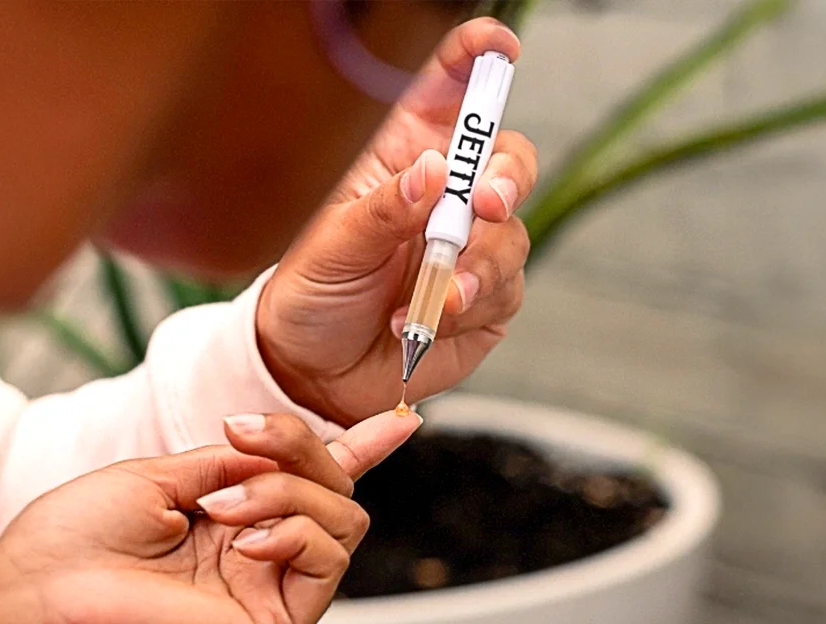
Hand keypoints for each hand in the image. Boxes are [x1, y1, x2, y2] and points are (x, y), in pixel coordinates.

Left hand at [0, 410, 421, 623]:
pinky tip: (247, 535)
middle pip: (336, 486)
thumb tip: (281, 441)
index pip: (309, 479)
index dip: (360, 447)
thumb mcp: (158, 474)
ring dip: (288, 489)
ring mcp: (269, 582)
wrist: (39, 590)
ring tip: (225, 504)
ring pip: (344, 516)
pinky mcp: (277, 619)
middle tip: (246, 437)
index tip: (401, 418)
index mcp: (231, 512)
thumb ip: (230, 459)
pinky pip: (329, 557)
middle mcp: (259, 547)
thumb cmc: (75, 539)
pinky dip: (295, 528)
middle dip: (301, 445)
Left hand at [257, 18, 536, 425]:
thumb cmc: (313, 293)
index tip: (497, 48)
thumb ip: (383, 210)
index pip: (449, 90)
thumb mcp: (330, 245)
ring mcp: (471, 246)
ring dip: (479, 264)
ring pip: (512, 232)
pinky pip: (506, 289)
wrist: (316, 371)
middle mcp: (445, 196)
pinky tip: (421, 320)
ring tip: (433, 298)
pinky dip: (468, 306)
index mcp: (403, 158)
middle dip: (507, 175)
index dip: (478, 58)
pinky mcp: (487, 298)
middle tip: (486, 203)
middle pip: (507, 159)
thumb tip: (431, 172)